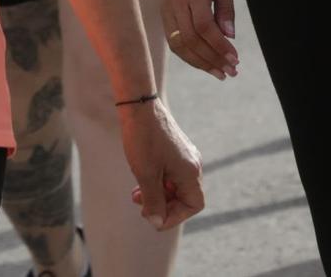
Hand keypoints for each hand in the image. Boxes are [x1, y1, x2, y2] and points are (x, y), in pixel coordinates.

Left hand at [120, 98, 204, 228]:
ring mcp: (185, 156)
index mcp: (190, 171)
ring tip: (137, 194)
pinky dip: (158, 182)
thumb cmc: (143, 139)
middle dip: (163, 206)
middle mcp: (193, 164)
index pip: (194, 205)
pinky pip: (172, 175)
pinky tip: (141, 181)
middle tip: (141, 205)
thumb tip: (157, 223)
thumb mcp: (146, 175)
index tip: (153, 216)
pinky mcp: (176, 151)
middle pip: (185, 198)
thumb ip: (153, 201)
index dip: (175, 216)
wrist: (140, 106)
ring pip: (176, 187)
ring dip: (158, 195)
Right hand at [157, 0, 238, 78]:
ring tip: (219, 73)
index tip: (235, 59)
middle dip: (212, 59)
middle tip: (230, 72)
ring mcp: (166, 8)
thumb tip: (229, 37)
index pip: (204, 27)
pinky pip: (173, 39)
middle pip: (191, 39)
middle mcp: (175, 2)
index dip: (219, 46)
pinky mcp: (163, 12)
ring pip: (179, 44)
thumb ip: (226, 9)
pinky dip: (188, 54)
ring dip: (200, 62)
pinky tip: (203, 62)